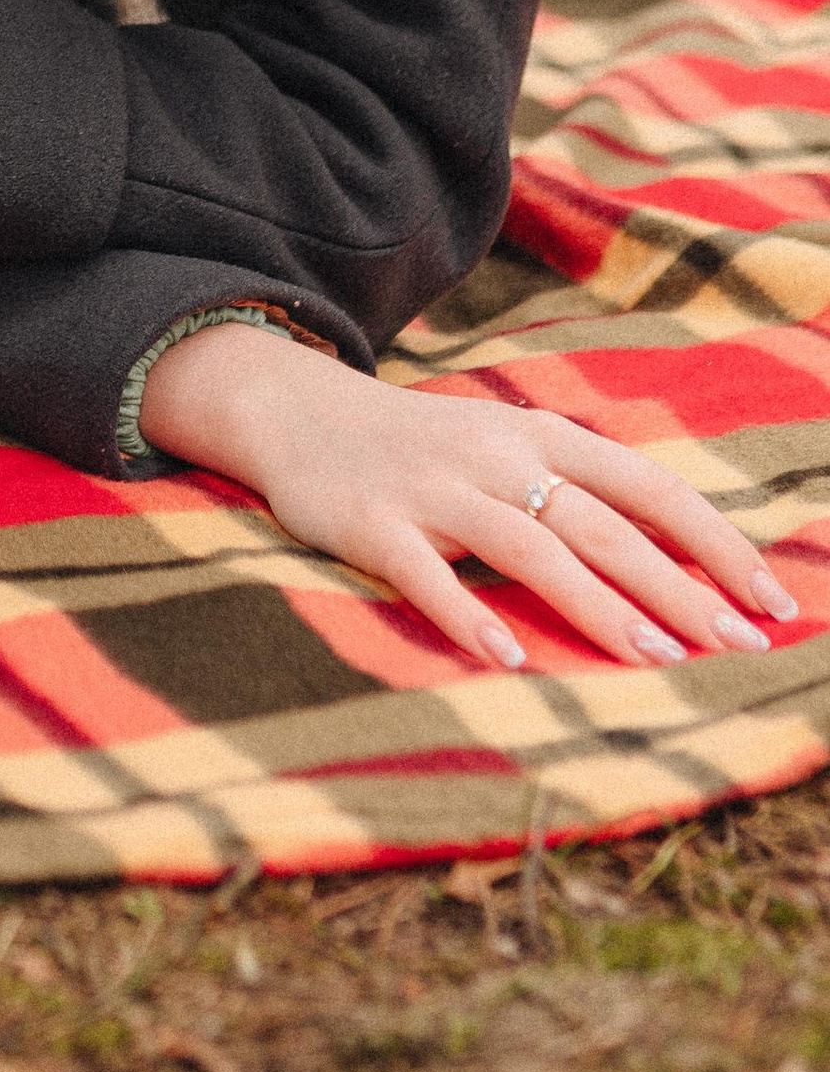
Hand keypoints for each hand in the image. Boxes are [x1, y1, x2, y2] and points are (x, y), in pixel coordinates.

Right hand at [140, 324, 798, 669]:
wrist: (299, 413)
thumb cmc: (425, 450)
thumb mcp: (508, 449)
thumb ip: (580, 493)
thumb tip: (680, 564)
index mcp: (540, 436)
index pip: (648, 486)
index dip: (713, 542)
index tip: (772, 600)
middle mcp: (495, 455)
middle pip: (601, 523)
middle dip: (675, 587)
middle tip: (735, 645)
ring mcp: (434, 488)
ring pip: (529, 546)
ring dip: (595, 604)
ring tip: (652, 658)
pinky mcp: (373, 523)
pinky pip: (427, 573)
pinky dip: (469, 614)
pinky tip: (510, 657)